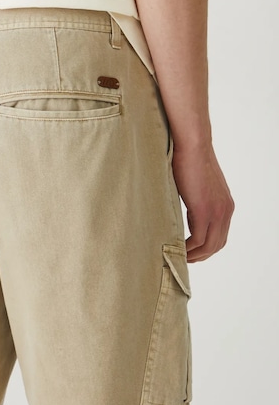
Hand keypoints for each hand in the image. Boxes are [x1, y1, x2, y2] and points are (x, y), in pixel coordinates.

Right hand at [171, 144, 234, 262]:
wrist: (192, 145)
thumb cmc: (189, 159)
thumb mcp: (197, 186)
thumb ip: (196, 201)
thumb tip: (184, 211)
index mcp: (226, 205)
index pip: (220, 236)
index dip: (206, 249)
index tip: (190, 252)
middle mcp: (226, 210)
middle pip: (216, 245)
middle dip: (200, 256)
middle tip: (183, 259)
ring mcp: (217, 211)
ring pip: (209, 246)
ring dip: (194, 255)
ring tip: (179, 257)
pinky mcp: (205, 211)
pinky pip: (198, 240)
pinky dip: (188, 248)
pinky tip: (177, 248)